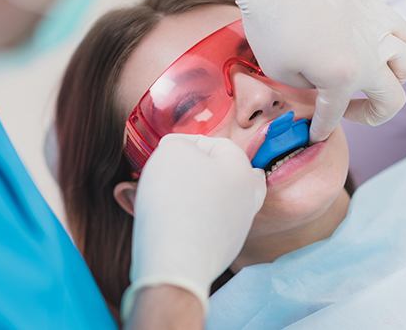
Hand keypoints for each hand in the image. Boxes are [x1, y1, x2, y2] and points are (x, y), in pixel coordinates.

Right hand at [121, 134, 265, 319]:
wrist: (175, 262)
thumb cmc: (174, 201)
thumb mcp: (171, 151)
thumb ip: (179, 143)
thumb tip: (180, 150)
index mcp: (242, 168)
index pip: (213, 143)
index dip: (183, 145)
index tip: (162, 154)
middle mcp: (248, 197)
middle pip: (217, 173)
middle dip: (190, 172)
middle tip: (164, 177)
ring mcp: (237, 226)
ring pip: (210, 200)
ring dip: (186, 196)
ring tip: (157, 200)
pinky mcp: (223, 250)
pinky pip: (203, 225)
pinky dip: (187, 220)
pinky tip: (165, 223)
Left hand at [186, 0, 405, 141]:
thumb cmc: (271, 23)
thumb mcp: (278, 70)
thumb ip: (306, 87)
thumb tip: (319, 85)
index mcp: (343, 78)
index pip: (335, 115)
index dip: (322, 129)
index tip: (314, 136)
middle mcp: (370, 56)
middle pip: (393, 100)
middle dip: (372, 116)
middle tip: (349, 112)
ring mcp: (378, 29)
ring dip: (392, 80)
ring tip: (369, 79)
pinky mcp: (375, 6)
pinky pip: (401, 32)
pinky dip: (394, 46)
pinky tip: (374, 46)